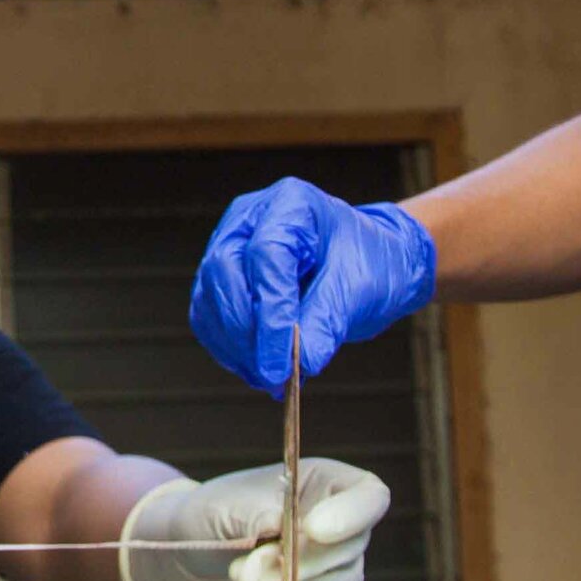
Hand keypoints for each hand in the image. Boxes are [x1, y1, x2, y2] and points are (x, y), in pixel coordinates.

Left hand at [119, 459, 389, 580]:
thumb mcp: (223, 506)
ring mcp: (338, 567)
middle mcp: (342, 525)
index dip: (350, 515)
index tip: (311, 529)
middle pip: (349, 550)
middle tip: (243, 566)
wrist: (191, 558)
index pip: (369, 496)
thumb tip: (282, 534)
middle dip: (294, 565)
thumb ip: (256, 517)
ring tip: (239, 575)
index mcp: (324, 483)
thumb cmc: (210, 516)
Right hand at [190, 179, 437, 394]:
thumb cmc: (372, 262)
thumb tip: (301, 364)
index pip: (265, 256)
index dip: (270, 314)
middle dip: (245, 330)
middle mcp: (250, 219)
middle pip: (225, 271)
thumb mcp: (360, 289)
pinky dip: (226, 346)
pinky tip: (254, 367)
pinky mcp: (221, 277)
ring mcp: (230, 245)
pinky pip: (208, 314)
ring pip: (210, 296)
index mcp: (291, 203)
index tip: (281, 363)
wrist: (373, 263)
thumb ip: (326, 323)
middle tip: (271, 374)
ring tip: (268, 376)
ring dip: (234, 344)